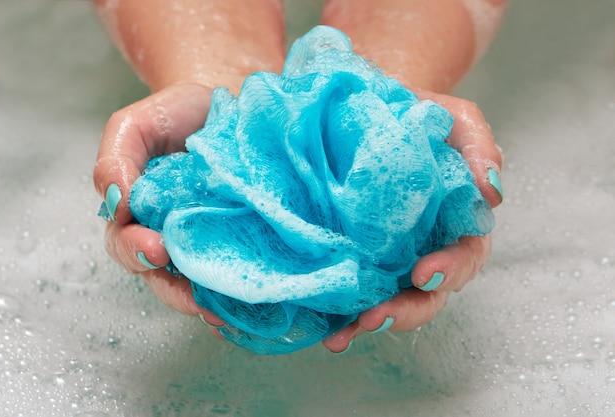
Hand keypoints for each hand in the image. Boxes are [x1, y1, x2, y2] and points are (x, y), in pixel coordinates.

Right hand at [93, 82, 224, 326]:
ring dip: (212, 302)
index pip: (128, 245)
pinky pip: (234, 270)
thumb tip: (117, 204)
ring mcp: (204, 240)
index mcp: (137, 215)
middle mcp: (168, 234)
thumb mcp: (133, 126)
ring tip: (229, 317)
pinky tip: (255, 305)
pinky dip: (240, 290)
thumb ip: (115, 160)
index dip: (137, 252)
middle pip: (163, 278)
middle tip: (199, 302)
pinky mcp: (238, 238)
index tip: (157, 248)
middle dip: (179, 293)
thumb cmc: (174, 114)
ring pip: (200, 282)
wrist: (223, 98)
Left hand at [323, 91, 502, 352]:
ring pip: (391, 299)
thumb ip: (480, 147)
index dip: (449, 270)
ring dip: (368, 322)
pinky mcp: (361, 253)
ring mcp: (393, 255)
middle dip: (405, 310)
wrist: (375, 107)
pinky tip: (323, 326)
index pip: (463, 257)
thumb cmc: (421, 114)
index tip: (425, 273)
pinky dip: (342, 310)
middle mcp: (427, 247)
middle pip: (428, 293)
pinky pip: (357, 287)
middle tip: (375, 318)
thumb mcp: (458, 120)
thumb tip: (493, 192)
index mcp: (458, 223)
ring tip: (340, 336)